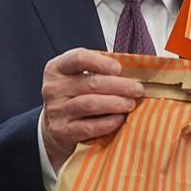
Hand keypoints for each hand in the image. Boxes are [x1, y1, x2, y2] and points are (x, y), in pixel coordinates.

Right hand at [40, 49, 143, 171]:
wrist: (54, 127)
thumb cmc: (73, 96)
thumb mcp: (77, 77)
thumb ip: (98, 71)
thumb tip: (132, 71)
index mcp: (57, 68)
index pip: (78, 58)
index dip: (101, 62)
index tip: (118, 68)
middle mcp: (53, 88)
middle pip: (91, 83)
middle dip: (119, 86)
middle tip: (137, 89)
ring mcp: (56, 111)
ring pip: (91, 104)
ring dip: (116, 103)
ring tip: (131, 103)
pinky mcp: (62, 131)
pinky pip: (90, 126)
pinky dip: (108, 123)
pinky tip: (120, 119)